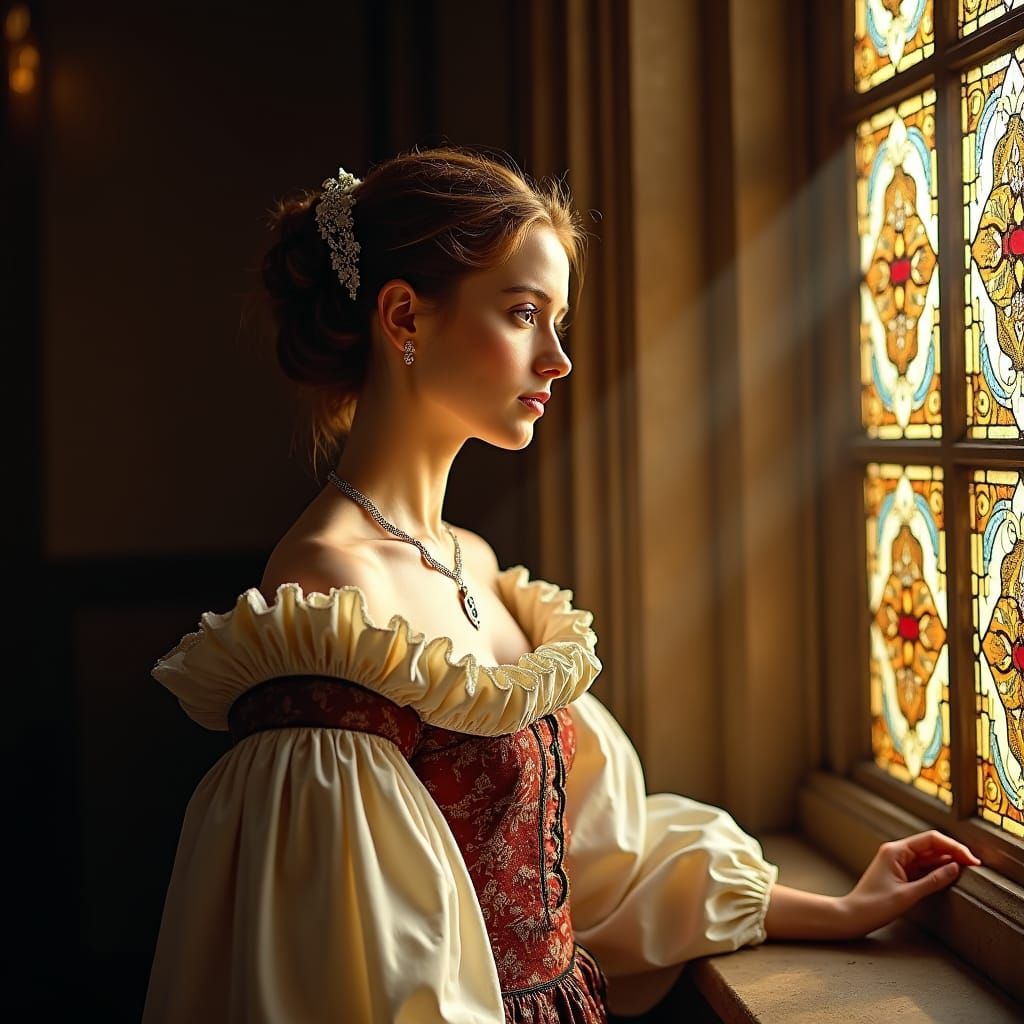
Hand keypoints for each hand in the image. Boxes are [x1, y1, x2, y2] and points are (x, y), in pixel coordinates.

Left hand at [841, 830, 981, 936]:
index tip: (971, 859)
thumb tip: (955, 868)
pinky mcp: (899, 873)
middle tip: (975, 865)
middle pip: (930, 846)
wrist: (853, 915)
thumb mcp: (908, 895)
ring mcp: (897, 862)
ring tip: (967, 869)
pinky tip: (950, 875)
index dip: (953, 847)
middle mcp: (896, 852)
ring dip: (947, 861)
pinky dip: (937, 870)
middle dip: (953, 852)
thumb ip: (933, 881)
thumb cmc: (875, 905)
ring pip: (928, 857)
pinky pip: (922, 867)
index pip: (930, 839)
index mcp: (895, 850)